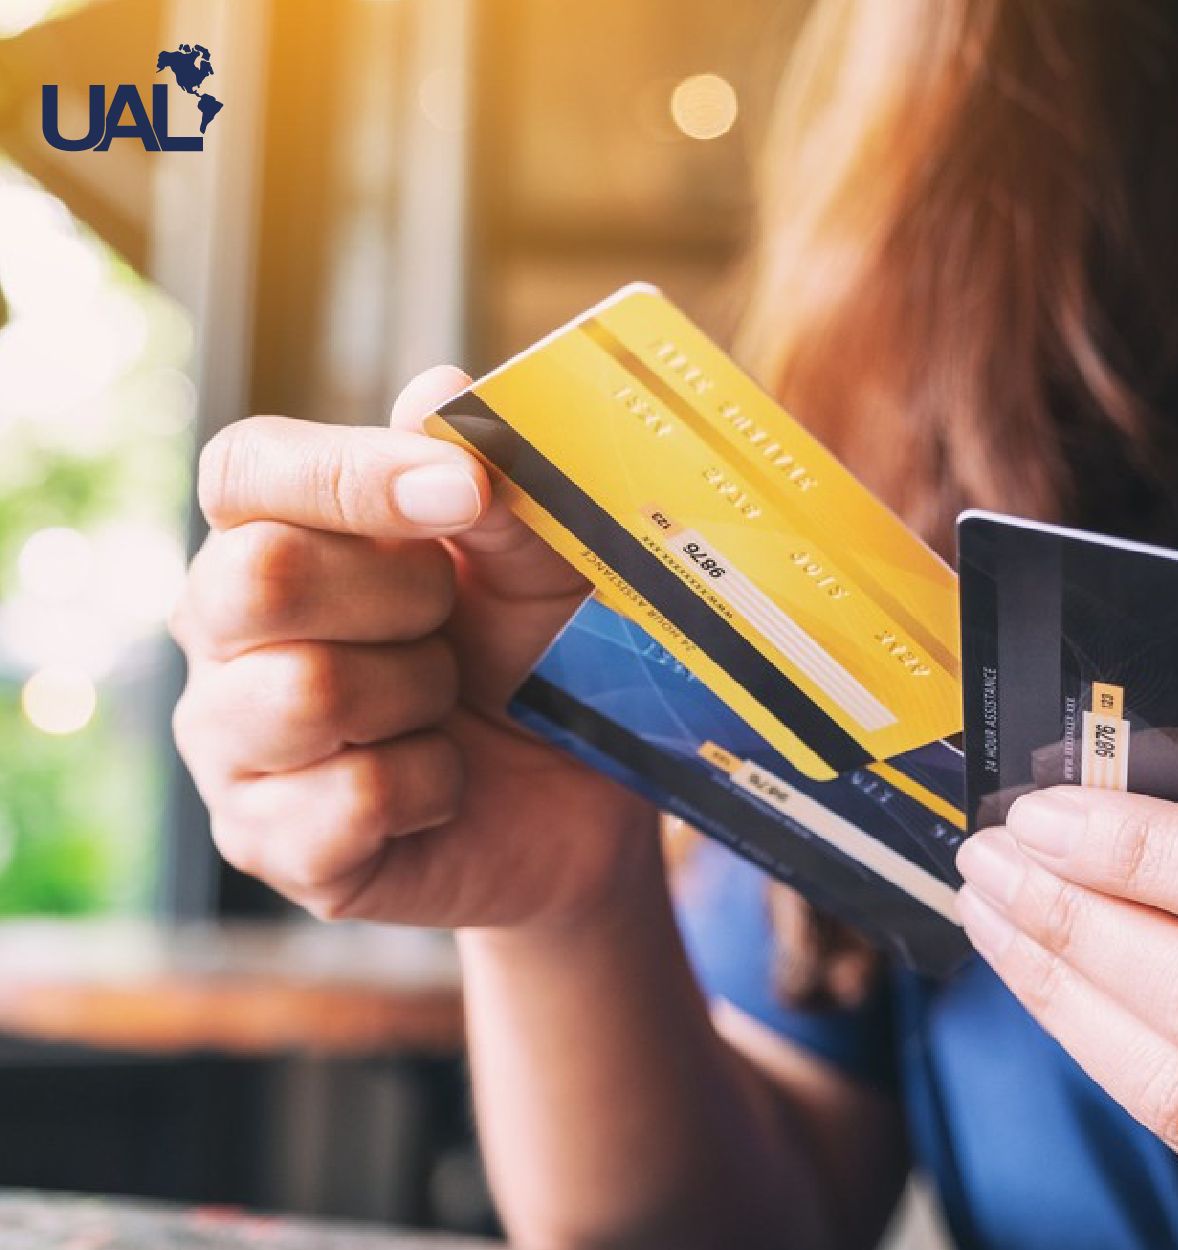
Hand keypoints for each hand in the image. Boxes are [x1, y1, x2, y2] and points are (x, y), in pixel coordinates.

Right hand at [171, 367, 659, 930]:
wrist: (580, 798)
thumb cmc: (542, 657)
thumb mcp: (544, 564)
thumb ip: (497, 483)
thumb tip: (440, 391)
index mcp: (278, 534)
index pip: (246, 469)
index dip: (350, 474)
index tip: (463, 493)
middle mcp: (226, 634)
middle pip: (256, 577)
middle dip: (400, 597)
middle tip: (456, 625)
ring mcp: (233, 744)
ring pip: (305, 694)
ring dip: (421, 696)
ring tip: (450, 707)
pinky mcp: (268, 842)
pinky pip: (350, 801)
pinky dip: (432, 787)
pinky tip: (444, 786)